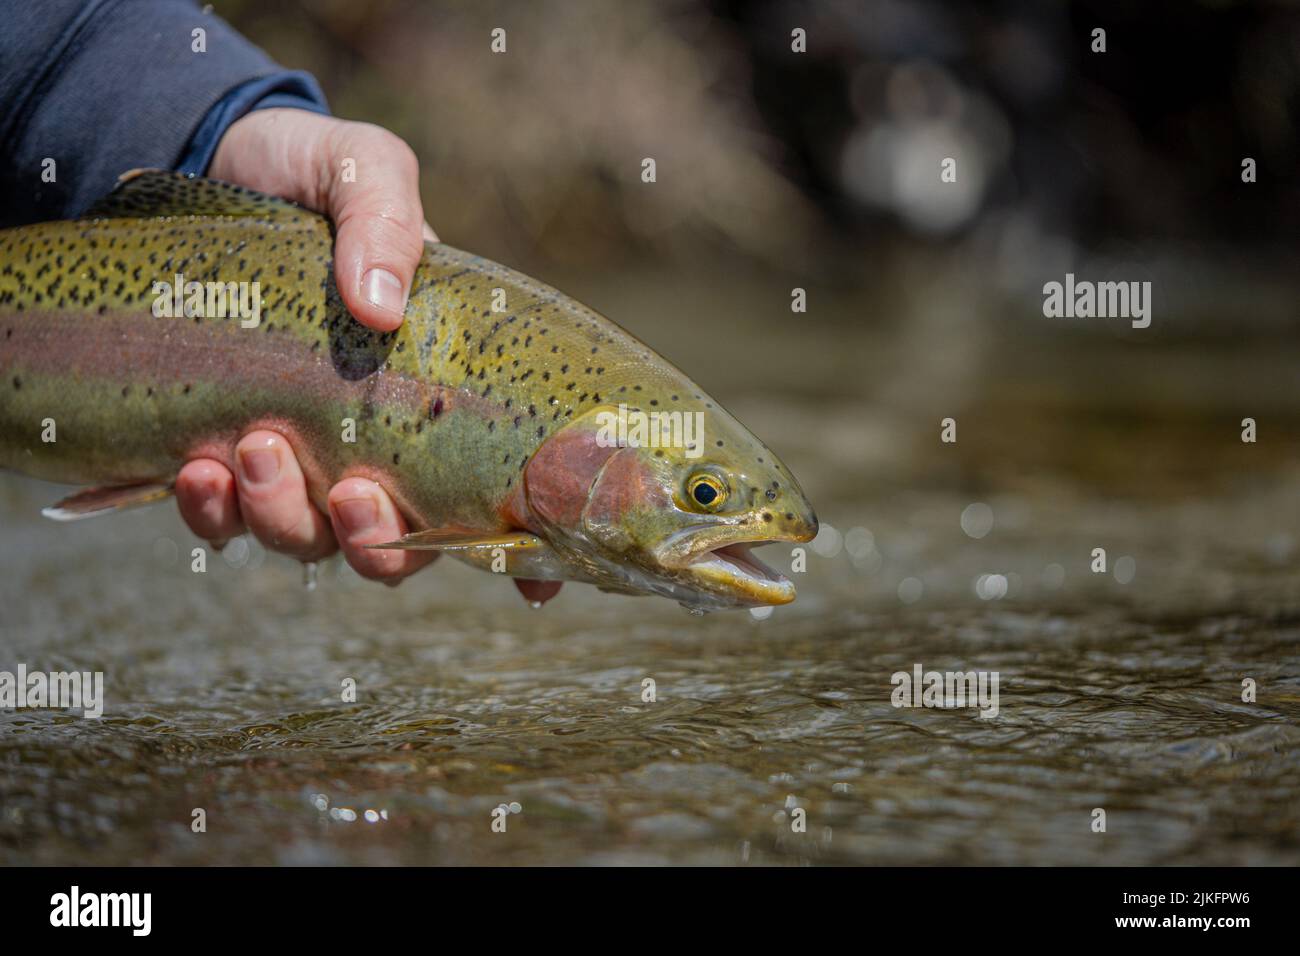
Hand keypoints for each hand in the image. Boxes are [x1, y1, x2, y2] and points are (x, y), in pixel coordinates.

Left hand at [176, 109, 559, 603]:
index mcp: (436, 388)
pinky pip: (223, 522)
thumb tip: (381, 309)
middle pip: (396, 545)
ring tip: (256, 449)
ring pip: (308, 543)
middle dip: (377, 543)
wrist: (203, 159)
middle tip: (350, 490)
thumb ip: (385, 220)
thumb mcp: (362, 168)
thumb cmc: (307, 171)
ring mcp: (300, 454)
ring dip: (286, 520)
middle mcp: (377, 440)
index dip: (519, 550)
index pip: (492, 486)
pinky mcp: (223, 452)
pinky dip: (213, 513)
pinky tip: (198, 468)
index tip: (539, 590)